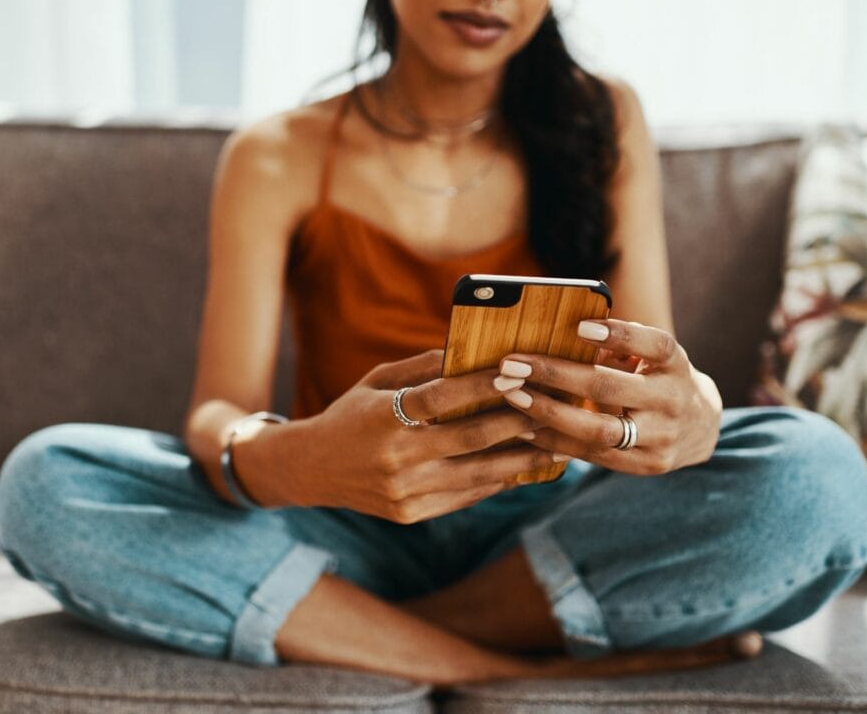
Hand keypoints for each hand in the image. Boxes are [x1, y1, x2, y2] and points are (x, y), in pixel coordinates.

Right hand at [283, 349, 561, 522]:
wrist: (311, 469)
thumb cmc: (350, 414)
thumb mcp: (376, 381)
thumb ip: (422, 368)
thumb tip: (471, 352)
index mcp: (383, 417)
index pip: (442, 397)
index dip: (482, 385)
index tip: (519, 372)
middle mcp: (395, 457)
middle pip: (470, 438)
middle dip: (517, 422)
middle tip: (554, 408)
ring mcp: (404, 491)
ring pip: (476, 473)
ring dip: (520, 458)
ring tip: (555, 445)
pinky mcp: (410, 514)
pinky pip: (464, 497)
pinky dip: (496, 481)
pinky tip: (522, 468)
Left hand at [496, 319, 722, 474]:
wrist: (701, 428)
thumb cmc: (660, 377)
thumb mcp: (653, 356)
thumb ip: (620, 344)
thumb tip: (568, 330)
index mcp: (675, 365)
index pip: (655, 345)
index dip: (620, 336)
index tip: (580, 327)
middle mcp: (673, 401)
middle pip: (610, 388)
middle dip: (555, 375)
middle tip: (513, 365)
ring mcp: (662, 438)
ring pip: (598, 430)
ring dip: (548, 413)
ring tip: (513, 397)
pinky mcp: (647, 465)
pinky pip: (594, 456)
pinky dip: (556, 442)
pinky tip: (526, 429)